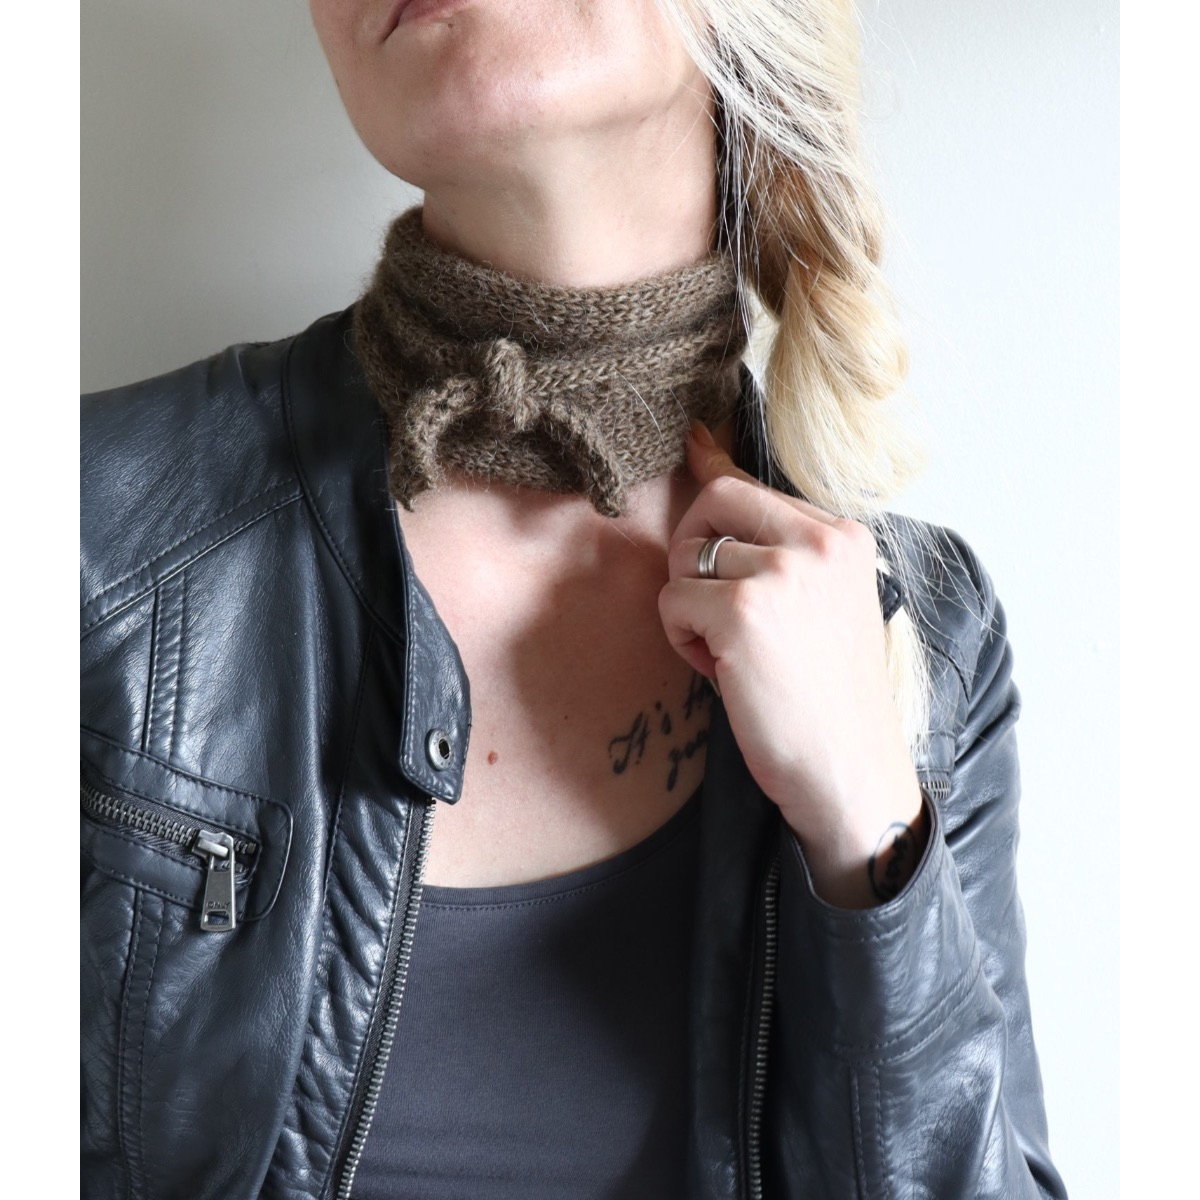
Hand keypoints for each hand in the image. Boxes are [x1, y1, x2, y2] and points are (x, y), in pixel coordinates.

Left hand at [657, 422, 924, 907]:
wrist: (850, 772)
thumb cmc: (828, 696)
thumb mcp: (821, 604)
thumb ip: (778, 548)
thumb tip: (712, 469)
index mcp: (843, 538)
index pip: (752, 484)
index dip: (711, 468)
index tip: (692, 442)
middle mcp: (818, 543)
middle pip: (712, 501)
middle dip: (690, 548)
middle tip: (706, 604)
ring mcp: (782, 574)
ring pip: (687, 560)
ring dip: (692, 609)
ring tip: (731, 653)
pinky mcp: (744, 613)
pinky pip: (673, 601)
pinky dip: (682, 638)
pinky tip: (721, 671)